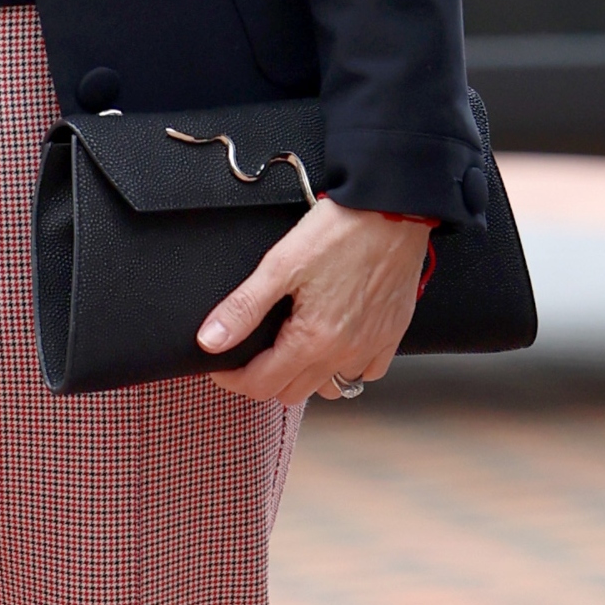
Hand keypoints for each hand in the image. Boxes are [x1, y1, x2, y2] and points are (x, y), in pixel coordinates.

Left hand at [197, 200, 430, 403]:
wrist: (393, 211)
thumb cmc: (342, 231)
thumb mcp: (281, 264)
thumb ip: (244, 307)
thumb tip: (211, 340)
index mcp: (311, 340)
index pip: (260, 384)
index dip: (232, 378)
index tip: (220, 363)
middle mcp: (343, 353)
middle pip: (291, 393)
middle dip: (263, 379)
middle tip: (251, 354)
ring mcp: (370, 347)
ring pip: (328, 388)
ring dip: (304, 377)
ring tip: (290, 350)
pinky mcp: (391, 335)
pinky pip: (365, 373)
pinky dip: (344, 368)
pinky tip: (333, 345)